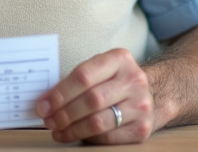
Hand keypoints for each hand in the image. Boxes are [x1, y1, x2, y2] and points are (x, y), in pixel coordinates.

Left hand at [36, 48, 154, 143]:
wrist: (155, 94)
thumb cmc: (116, 82)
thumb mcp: (103, 69)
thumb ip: (78, 80)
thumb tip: (45, 100)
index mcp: (120, 59)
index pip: (84, 75)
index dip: (60, 92)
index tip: (42, 105)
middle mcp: (134, 80)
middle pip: (91, 100)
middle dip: (63, 113)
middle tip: (48, 120)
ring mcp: (141, 105)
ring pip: (98, 122)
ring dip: (72, 129)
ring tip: (57, 131)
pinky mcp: (142, 128)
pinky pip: (107, 137)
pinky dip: (87, 138)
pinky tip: (75, 136)